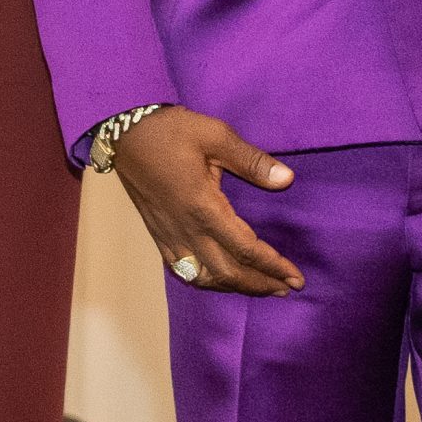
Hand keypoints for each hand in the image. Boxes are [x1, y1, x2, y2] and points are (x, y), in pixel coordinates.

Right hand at [110, 109, 302, 296]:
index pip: (246, 249)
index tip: (296, 278)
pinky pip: (183, 270)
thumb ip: (252, 161)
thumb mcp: (216, 136)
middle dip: (260, 285)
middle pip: (228, 273)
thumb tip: (287, 179)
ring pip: (205, 278)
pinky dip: (206, 282)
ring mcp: (169, 236)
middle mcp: (186, 230)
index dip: (274, 266)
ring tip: (260, 288)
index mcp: (203, 208)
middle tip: (287, 290)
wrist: (125, 133)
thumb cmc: (171, 131)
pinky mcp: (158, 235)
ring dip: (235, 287)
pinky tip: (219, 280)